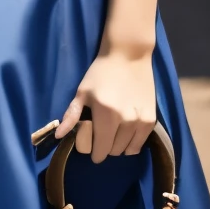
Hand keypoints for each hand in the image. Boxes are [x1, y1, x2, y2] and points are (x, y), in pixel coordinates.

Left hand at [55, 48, 156, 163]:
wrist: (129, 55)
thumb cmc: (101, 72)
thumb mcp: (82, 92)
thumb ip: (71, 116)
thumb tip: (58, 137)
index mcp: (105, 115)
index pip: (100, 150)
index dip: (94, 153)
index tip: (91, 147)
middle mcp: (124, 121)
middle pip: (113, 151)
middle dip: (105, 148)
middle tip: (102, 135)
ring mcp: (140, 121)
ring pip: (127, 149)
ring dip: (119, 146)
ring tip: (114, 133)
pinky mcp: (151, 119)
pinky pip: (140, 143)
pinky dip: (132, 143)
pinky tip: (126, 134)